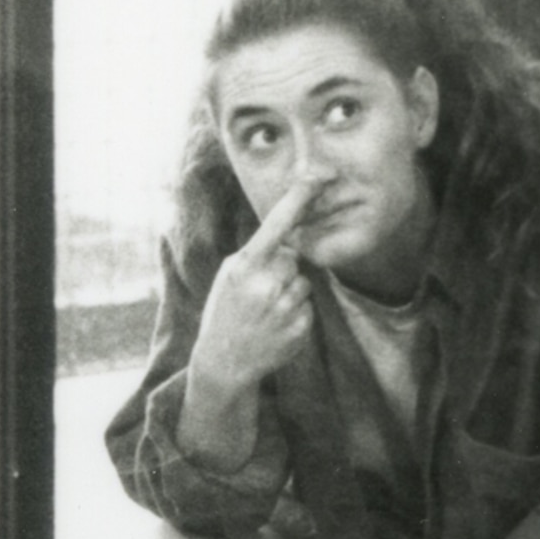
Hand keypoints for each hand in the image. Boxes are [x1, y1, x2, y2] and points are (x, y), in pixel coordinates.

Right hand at [191, 184, 314, 402]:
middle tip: (258, 291)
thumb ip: (256, 255)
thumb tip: (289, 244)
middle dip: (281, 269)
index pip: (276, 225)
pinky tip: (274, 325)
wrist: (224, 361)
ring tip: (265, 310)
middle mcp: (268, 285)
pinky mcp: (300, 328)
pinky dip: (295, 313)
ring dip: (289, 292)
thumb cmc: (224, 310)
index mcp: (246, 266)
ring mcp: (285, 308)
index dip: (297, 199)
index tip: (316, 177)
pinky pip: (308, 306)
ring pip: (303, 282)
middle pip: (292, 259)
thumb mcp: (229, 275)